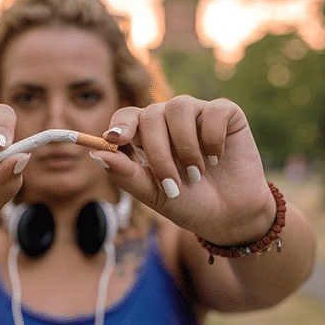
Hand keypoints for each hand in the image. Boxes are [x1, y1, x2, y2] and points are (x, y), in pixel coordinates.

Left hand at [91, 96, 275, 245]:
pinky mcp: (227, 114)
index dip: (120, 125)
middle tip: (173, 183)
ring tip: (197, 173)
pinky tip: (217, 157)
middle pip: (151, 115)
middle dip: (159, 152)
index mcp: (147, 136)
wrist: (229, 217)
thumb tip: (95, 154)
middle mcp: (169, 119)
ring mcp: (197, 114)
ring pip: (179, 107)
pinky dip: (213, 137)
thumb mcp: (153, 194)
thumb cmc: (188, 203)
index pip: (126, 117)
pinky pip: (213, 110)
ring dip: (186, 146)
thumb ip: (125, 174)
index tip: (115, 139)